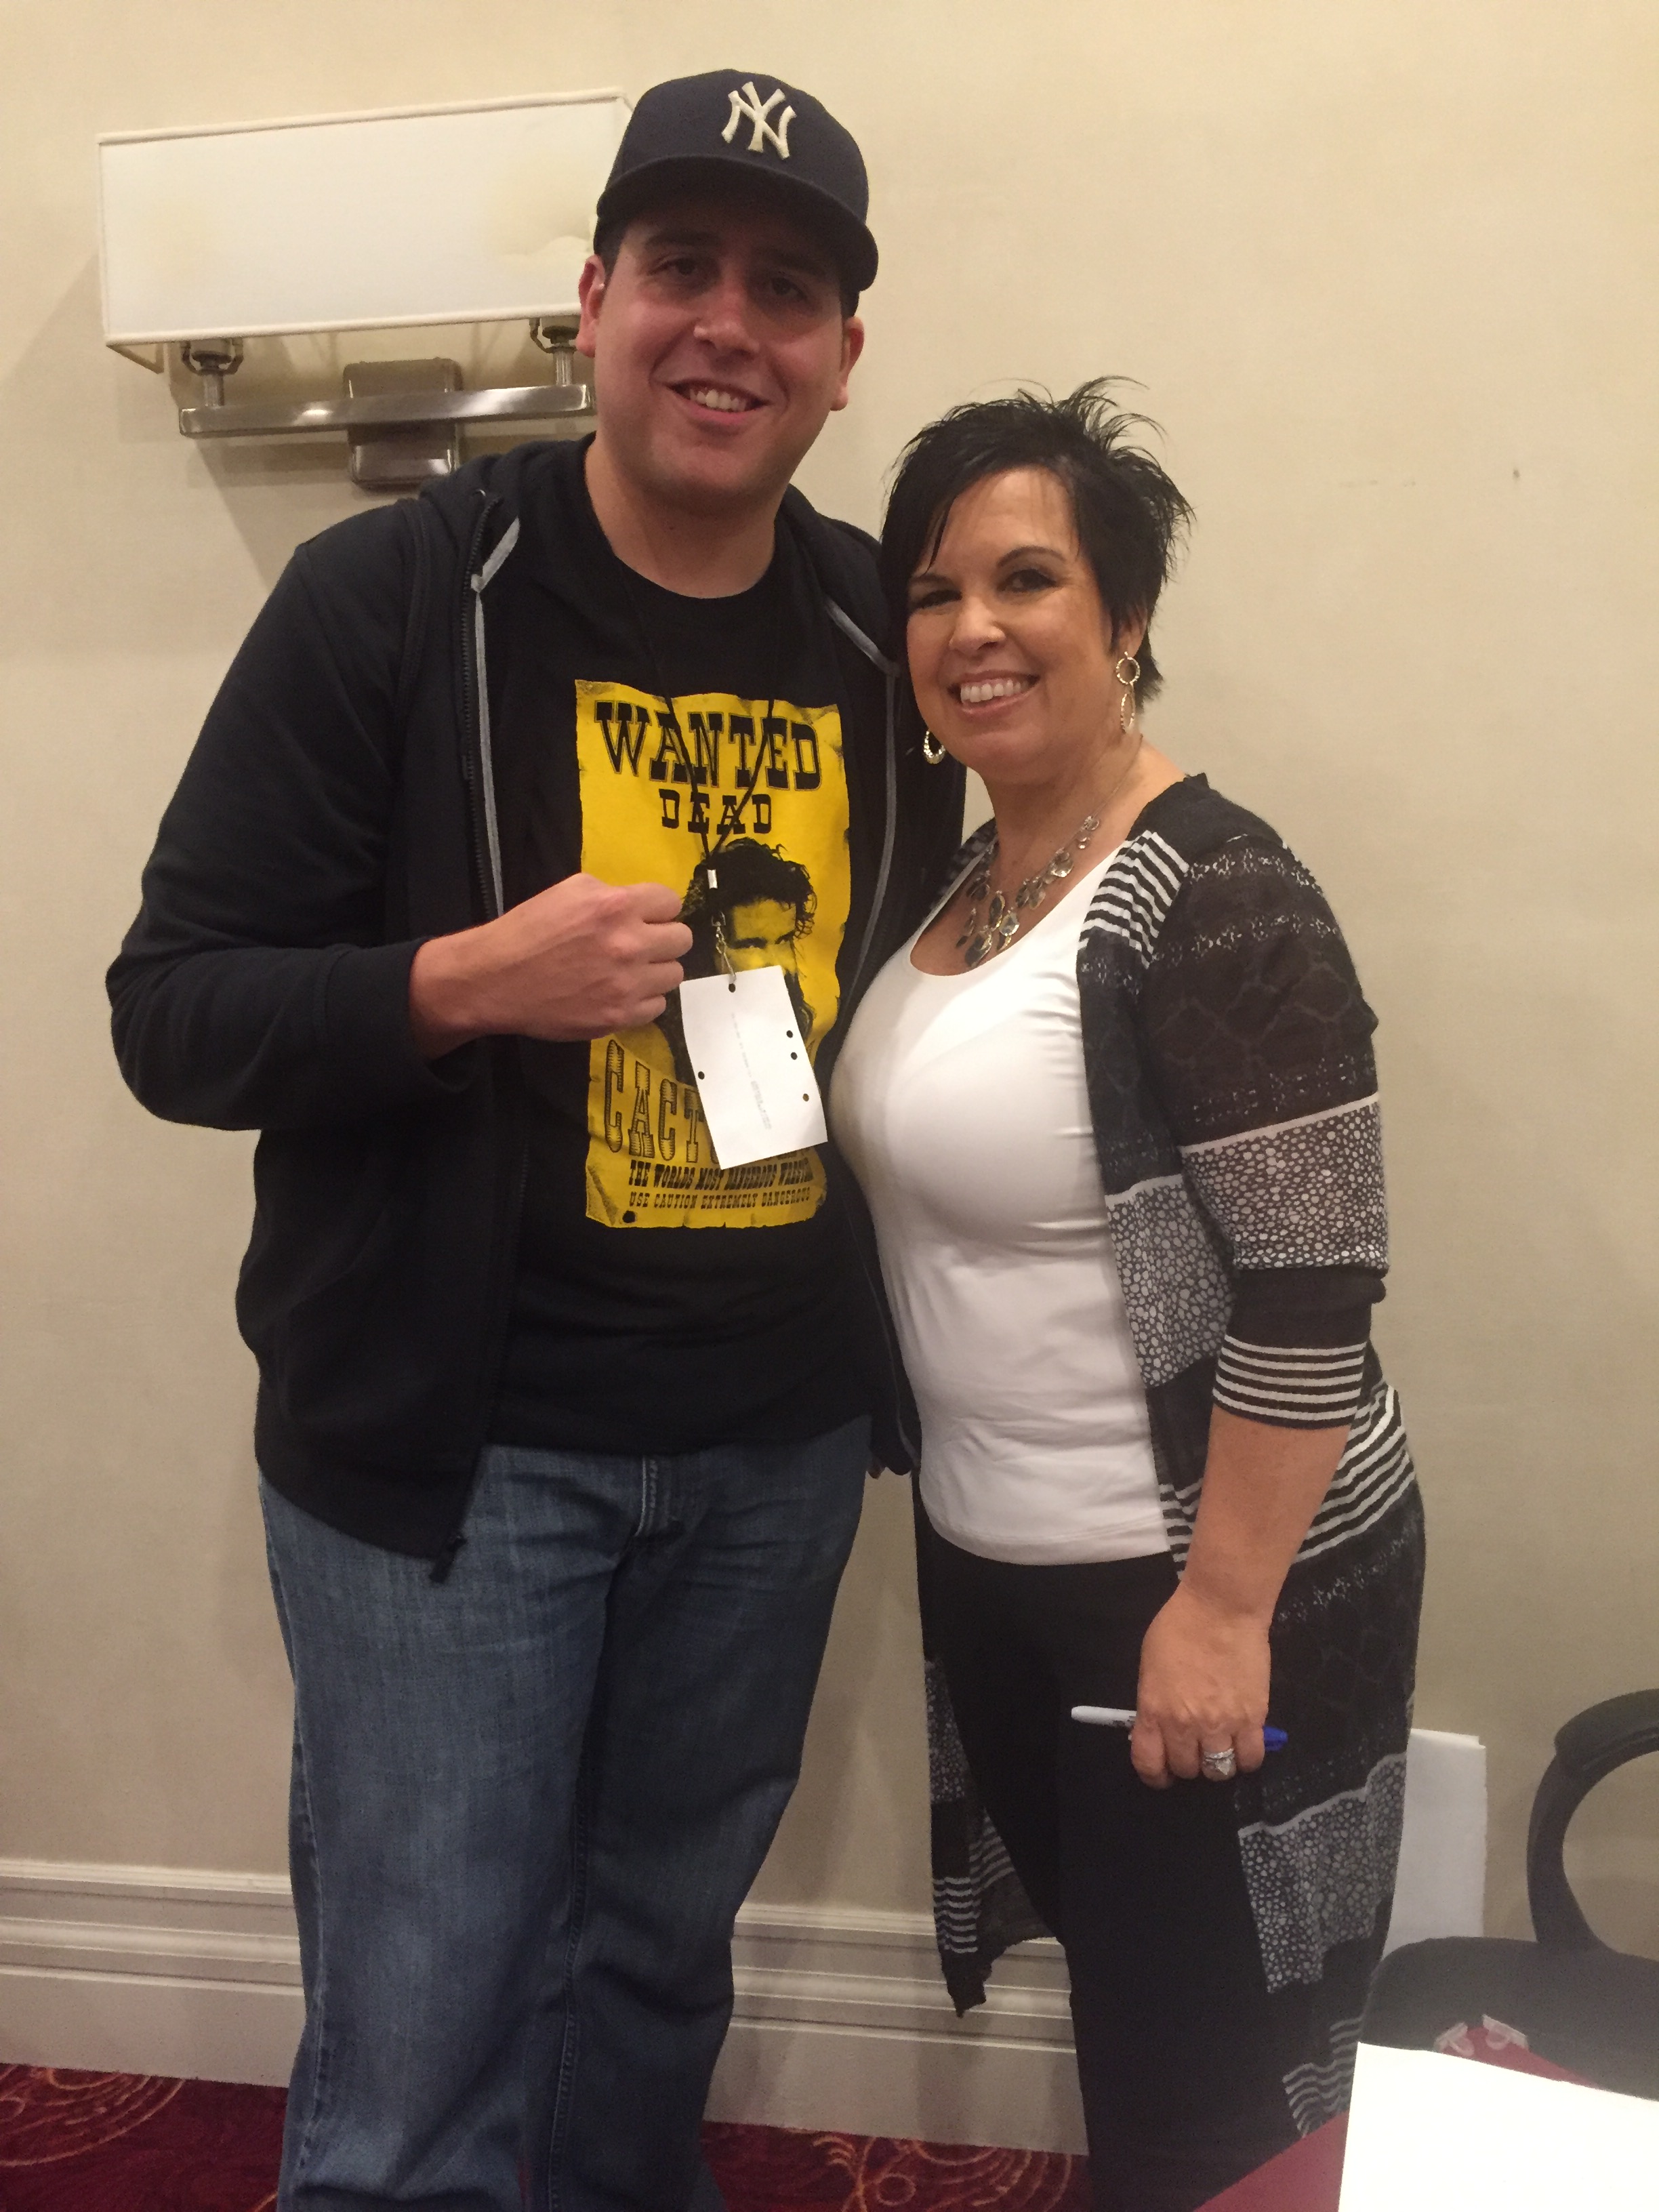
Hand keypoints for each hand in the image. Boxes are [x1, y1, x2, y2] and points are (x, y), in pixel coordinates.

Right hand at [409, 875, 692, 1055]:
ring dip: (656, 970)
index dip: (658, 908)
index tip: (646, 916)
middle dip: (663, 938)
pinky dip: (643, 999)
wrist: (496, 980)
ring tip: (630, 970)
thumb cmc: (528, 930)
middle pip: (682, 939)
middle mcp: (629, 945)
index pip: (671, 902)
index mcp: (616, 907)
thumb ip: (610, 893)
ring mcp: (627, 985)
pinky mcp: (619, 1016)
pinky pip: (657, 1006)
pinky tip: (620, 992)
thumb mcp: (569, 890)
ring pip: (674, 974)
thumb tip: (640, 906)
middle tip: (641, 943)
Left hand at [1128, 1581, 1270, 1789]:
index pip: (1148, 1763)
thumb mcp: (1151, 1666)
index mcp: (1155, 1710)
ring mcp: (1222, 1724)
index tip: (1162, 1774)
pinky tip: (1243, 1744)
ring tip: (1219, 1747)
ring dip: (1217, 1763)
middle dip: (1188, 1763)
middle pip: (1187, 1769)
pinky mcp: (1253, 1718)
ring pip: (1219, 1770)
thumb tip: (1158, 1725)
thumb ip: (1154, 1701)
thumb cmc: (1179, 1627)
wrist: (1221, 1608)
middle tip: (1194, 1748)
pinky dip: (1246, 1758)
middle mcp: (1186, 1725)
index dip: (1155, 1775)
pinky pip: (1251, 1758)